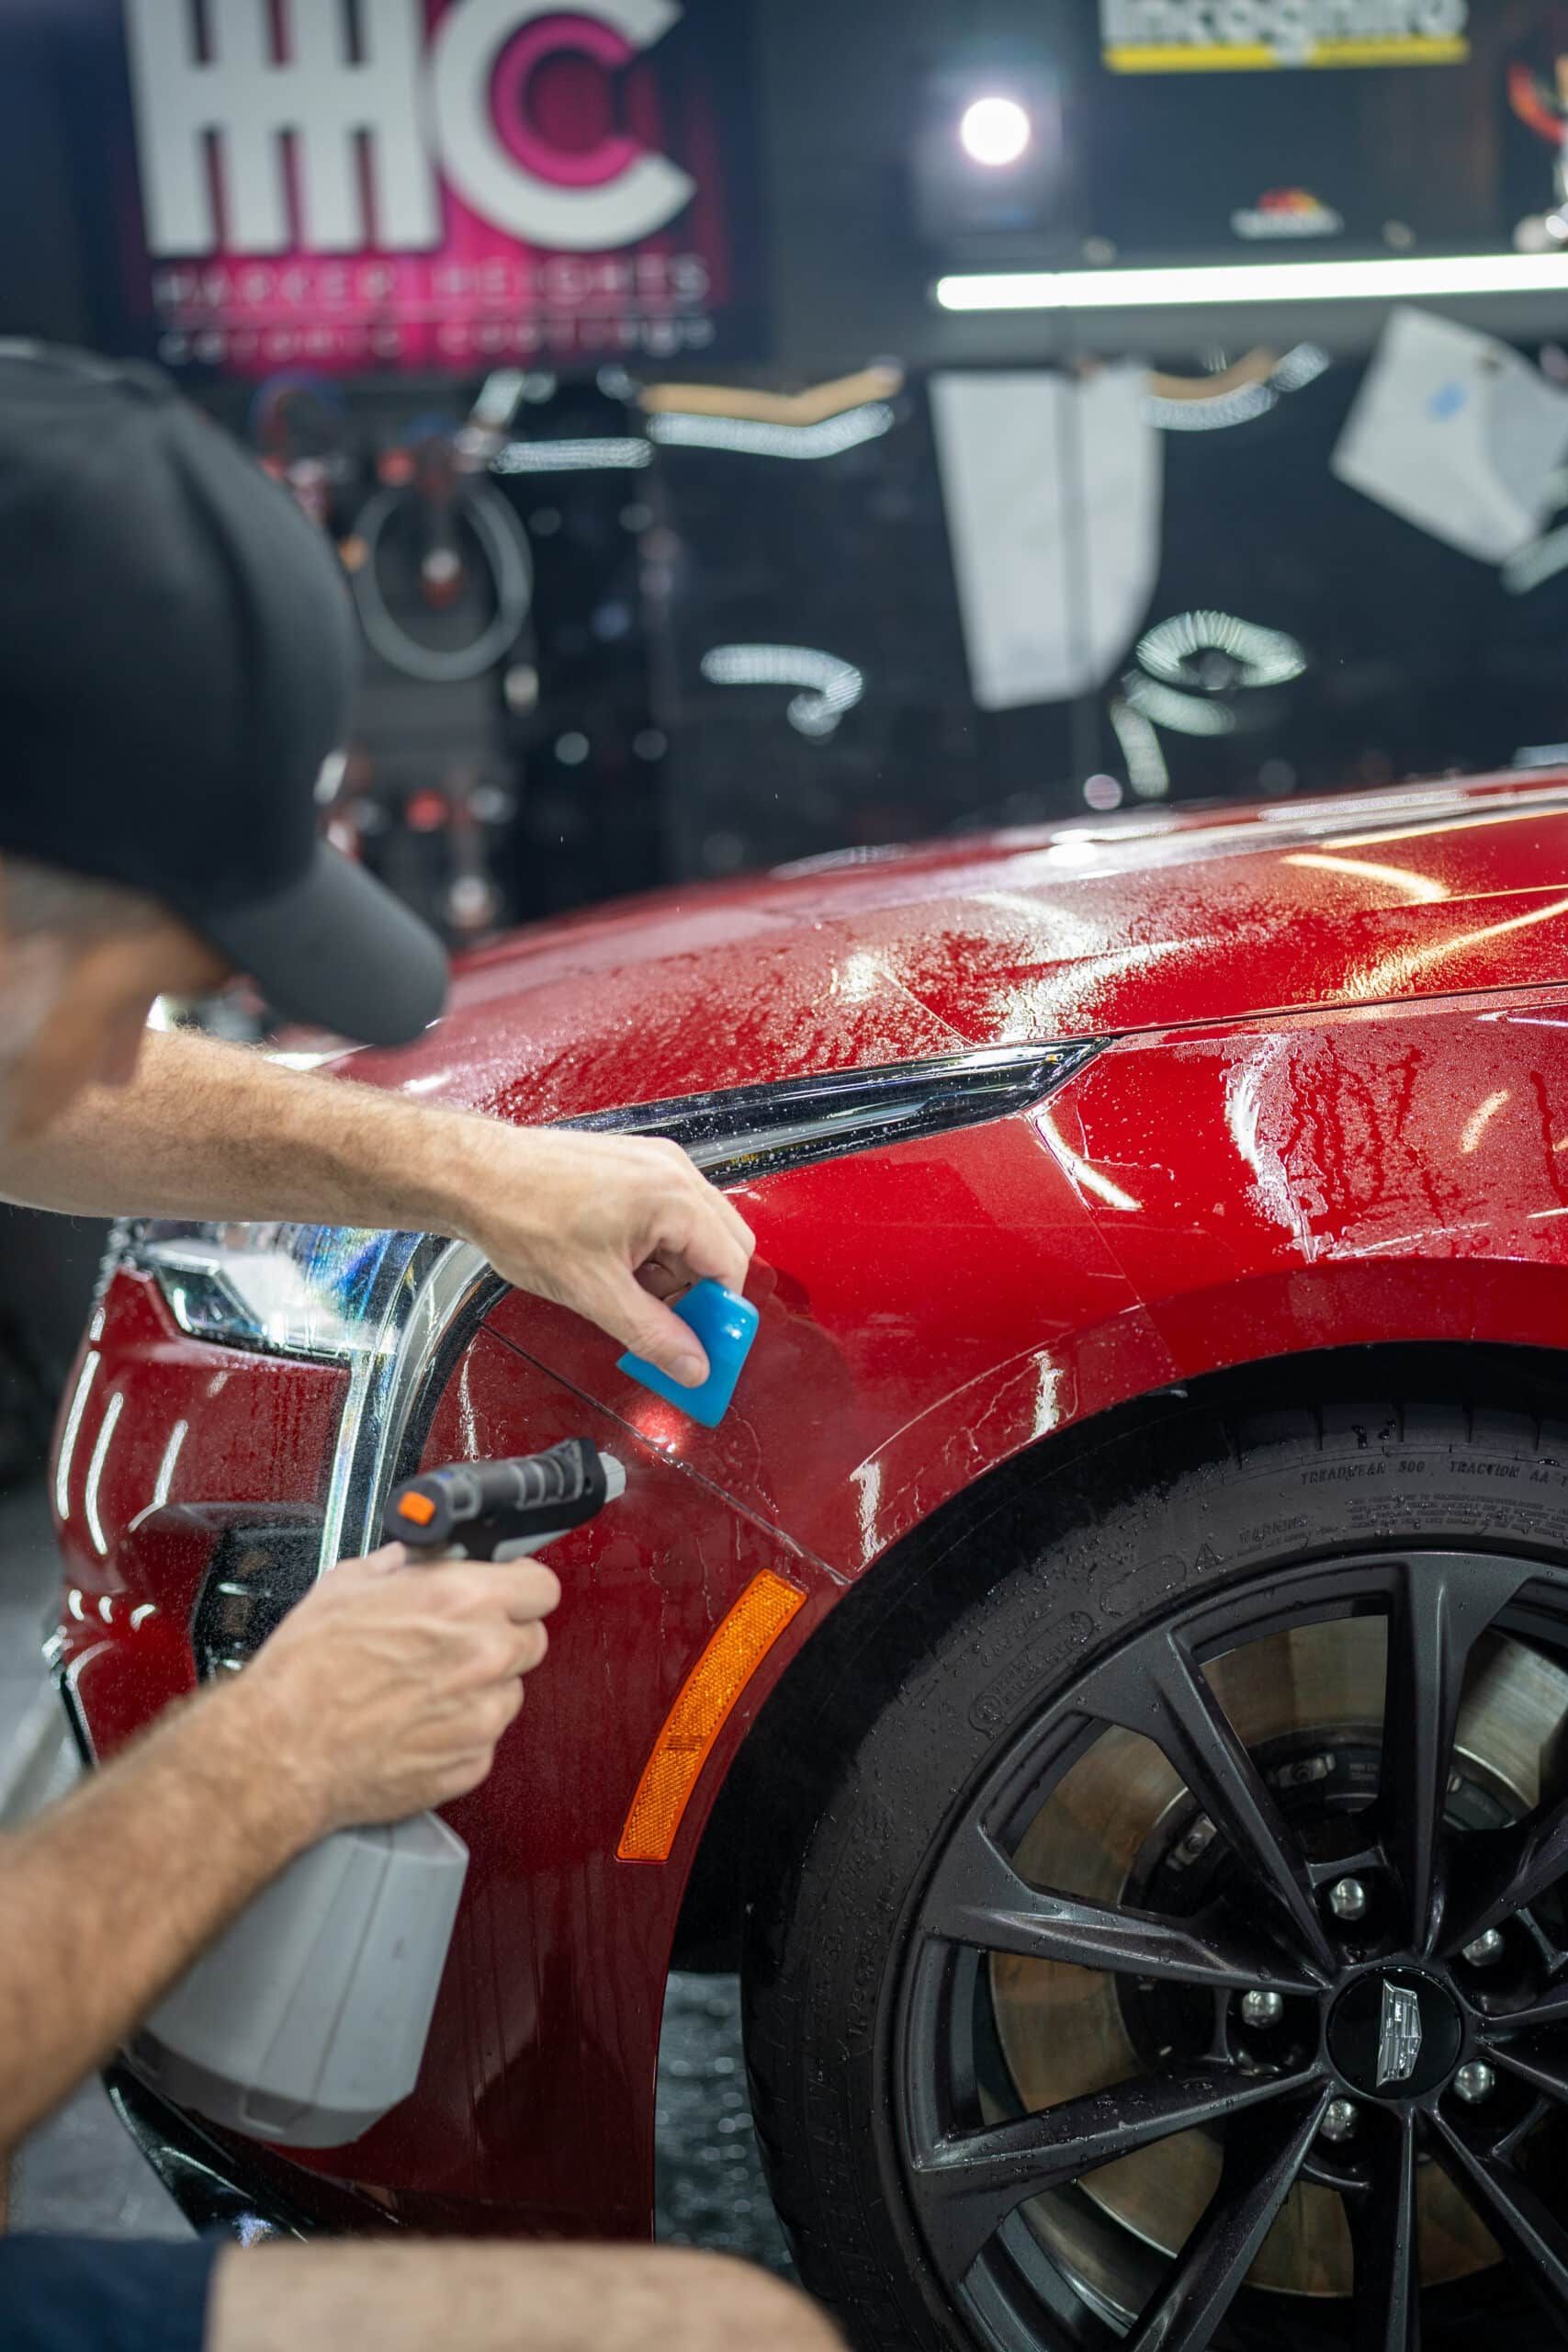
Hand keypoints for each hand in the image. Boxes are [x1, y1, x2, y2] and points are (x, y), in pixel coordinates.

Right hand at [227, 1543, 560, 1837]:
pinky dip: (460, 1730)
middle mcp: (483, 1656)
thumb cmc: (304, 1674)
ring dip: (481, 1686)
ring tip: (424, 1688)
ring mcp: (481, 1715)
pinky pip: (485, 1737)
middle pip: (531, 1638)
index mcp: (461, 1601)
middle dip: (499, 1635)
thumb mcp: (345, 1587)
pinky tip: (416, 1722)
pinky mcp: (471, 1762)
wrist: (279, 1753)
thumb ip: (399, 1565)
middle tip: (455, 1641)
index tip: (505, 1591)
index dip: (519, 1586)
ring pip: (510, 1689)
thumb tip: (416, 1557)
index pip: (539, 1585)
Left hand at [458, 1126, 755, 1387]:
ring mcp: (655, 1164)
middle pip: (724, 1245)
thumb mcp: (593, 1292)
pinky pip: (670, 1214)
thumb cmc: (522, 1215)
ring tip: (629, 1291)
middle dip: (702, 1291)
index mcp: (673, 1198)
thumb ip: (653, 1334)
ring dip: (677, 1271)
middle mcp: (673, 1172)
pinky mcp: (634, 1166)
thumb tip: (692, 1365)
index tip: (701, 1344)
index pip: (731, 1265)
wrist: (476, 1177)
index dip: (720, 1313)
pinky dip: (657, 1247)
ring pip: (697, 1231)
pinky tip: (619, 1266)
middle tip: (669, 1325)